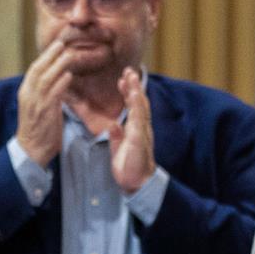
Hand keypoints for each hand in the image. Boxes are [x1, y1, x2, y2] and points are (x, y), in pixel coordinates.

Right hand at [16, 36, 76, 165]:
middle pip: (38, 69)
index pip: (33, 69)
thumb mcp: (37, 106)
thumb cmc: (37, 129)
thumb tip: (58, 78)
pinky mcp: (45, 113)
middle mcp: (28, 96)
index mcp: (25, 93)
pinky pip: (53, 94)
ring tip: (69, 54)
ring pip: (45, 78)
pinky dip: (61, 83)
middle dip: (50, 55)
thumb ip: (45, 92)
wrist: (31, 151)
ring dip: (58, 65)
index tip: (56, 46)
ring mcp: (36, 104)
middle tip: (62, 43)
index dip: (45, 56)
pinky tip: (69, 75)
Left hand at [104, 67, 156, 194]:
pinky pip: (139, 119)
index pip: (133, 106)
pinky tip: (133, 95)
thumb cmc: (128, 167)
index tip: (121, 79)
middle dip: (134, 86)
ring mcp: (142, 132)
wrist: (137, 183)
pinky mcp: (139, 139)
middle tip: (128, 70)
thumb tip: (112, 125)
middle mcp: (141, 127)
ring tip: (131, 77)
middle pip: (139, 102)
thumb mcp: (118, 149)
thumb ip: (116, 136)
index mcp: (135, 129)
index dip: (128, 92)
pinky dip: (136, 106)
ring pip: (140, 107)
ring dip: (136, 91)